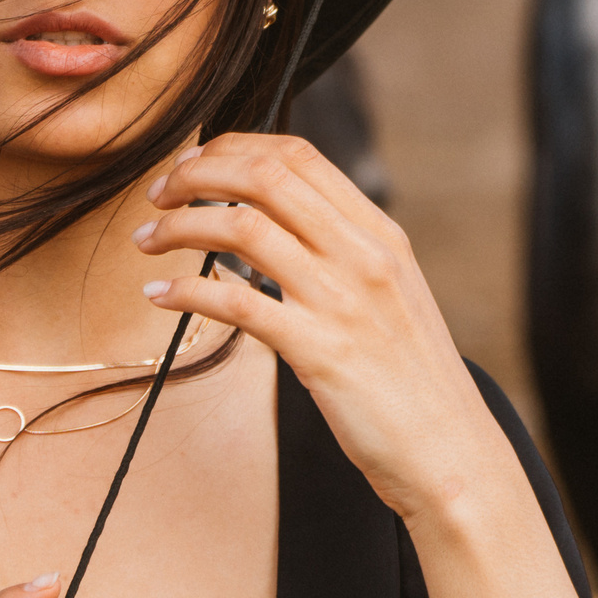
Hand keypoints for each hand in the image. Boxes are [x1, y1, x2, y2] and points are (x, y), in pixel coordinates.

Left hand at [131, 133, 507, 521]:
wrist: (449, 450)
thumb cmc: (412, 379)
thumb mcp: (391, 293)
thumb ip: (343, 252)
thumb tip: (277, 223)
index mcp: (380, 233)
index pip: (298, 156)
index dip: (234, 147)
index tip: (194, 162)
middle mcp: (363, 255)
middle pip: (265, 177)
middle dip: (196, 173)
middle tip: (158, 194)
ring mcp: (342, 301)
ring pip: (243, 228)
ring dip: (179, 227)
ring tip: (148, 240)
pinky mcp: (319, 351)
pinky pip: (237, 303)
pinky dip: (186, 291)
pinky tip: (160, 296)